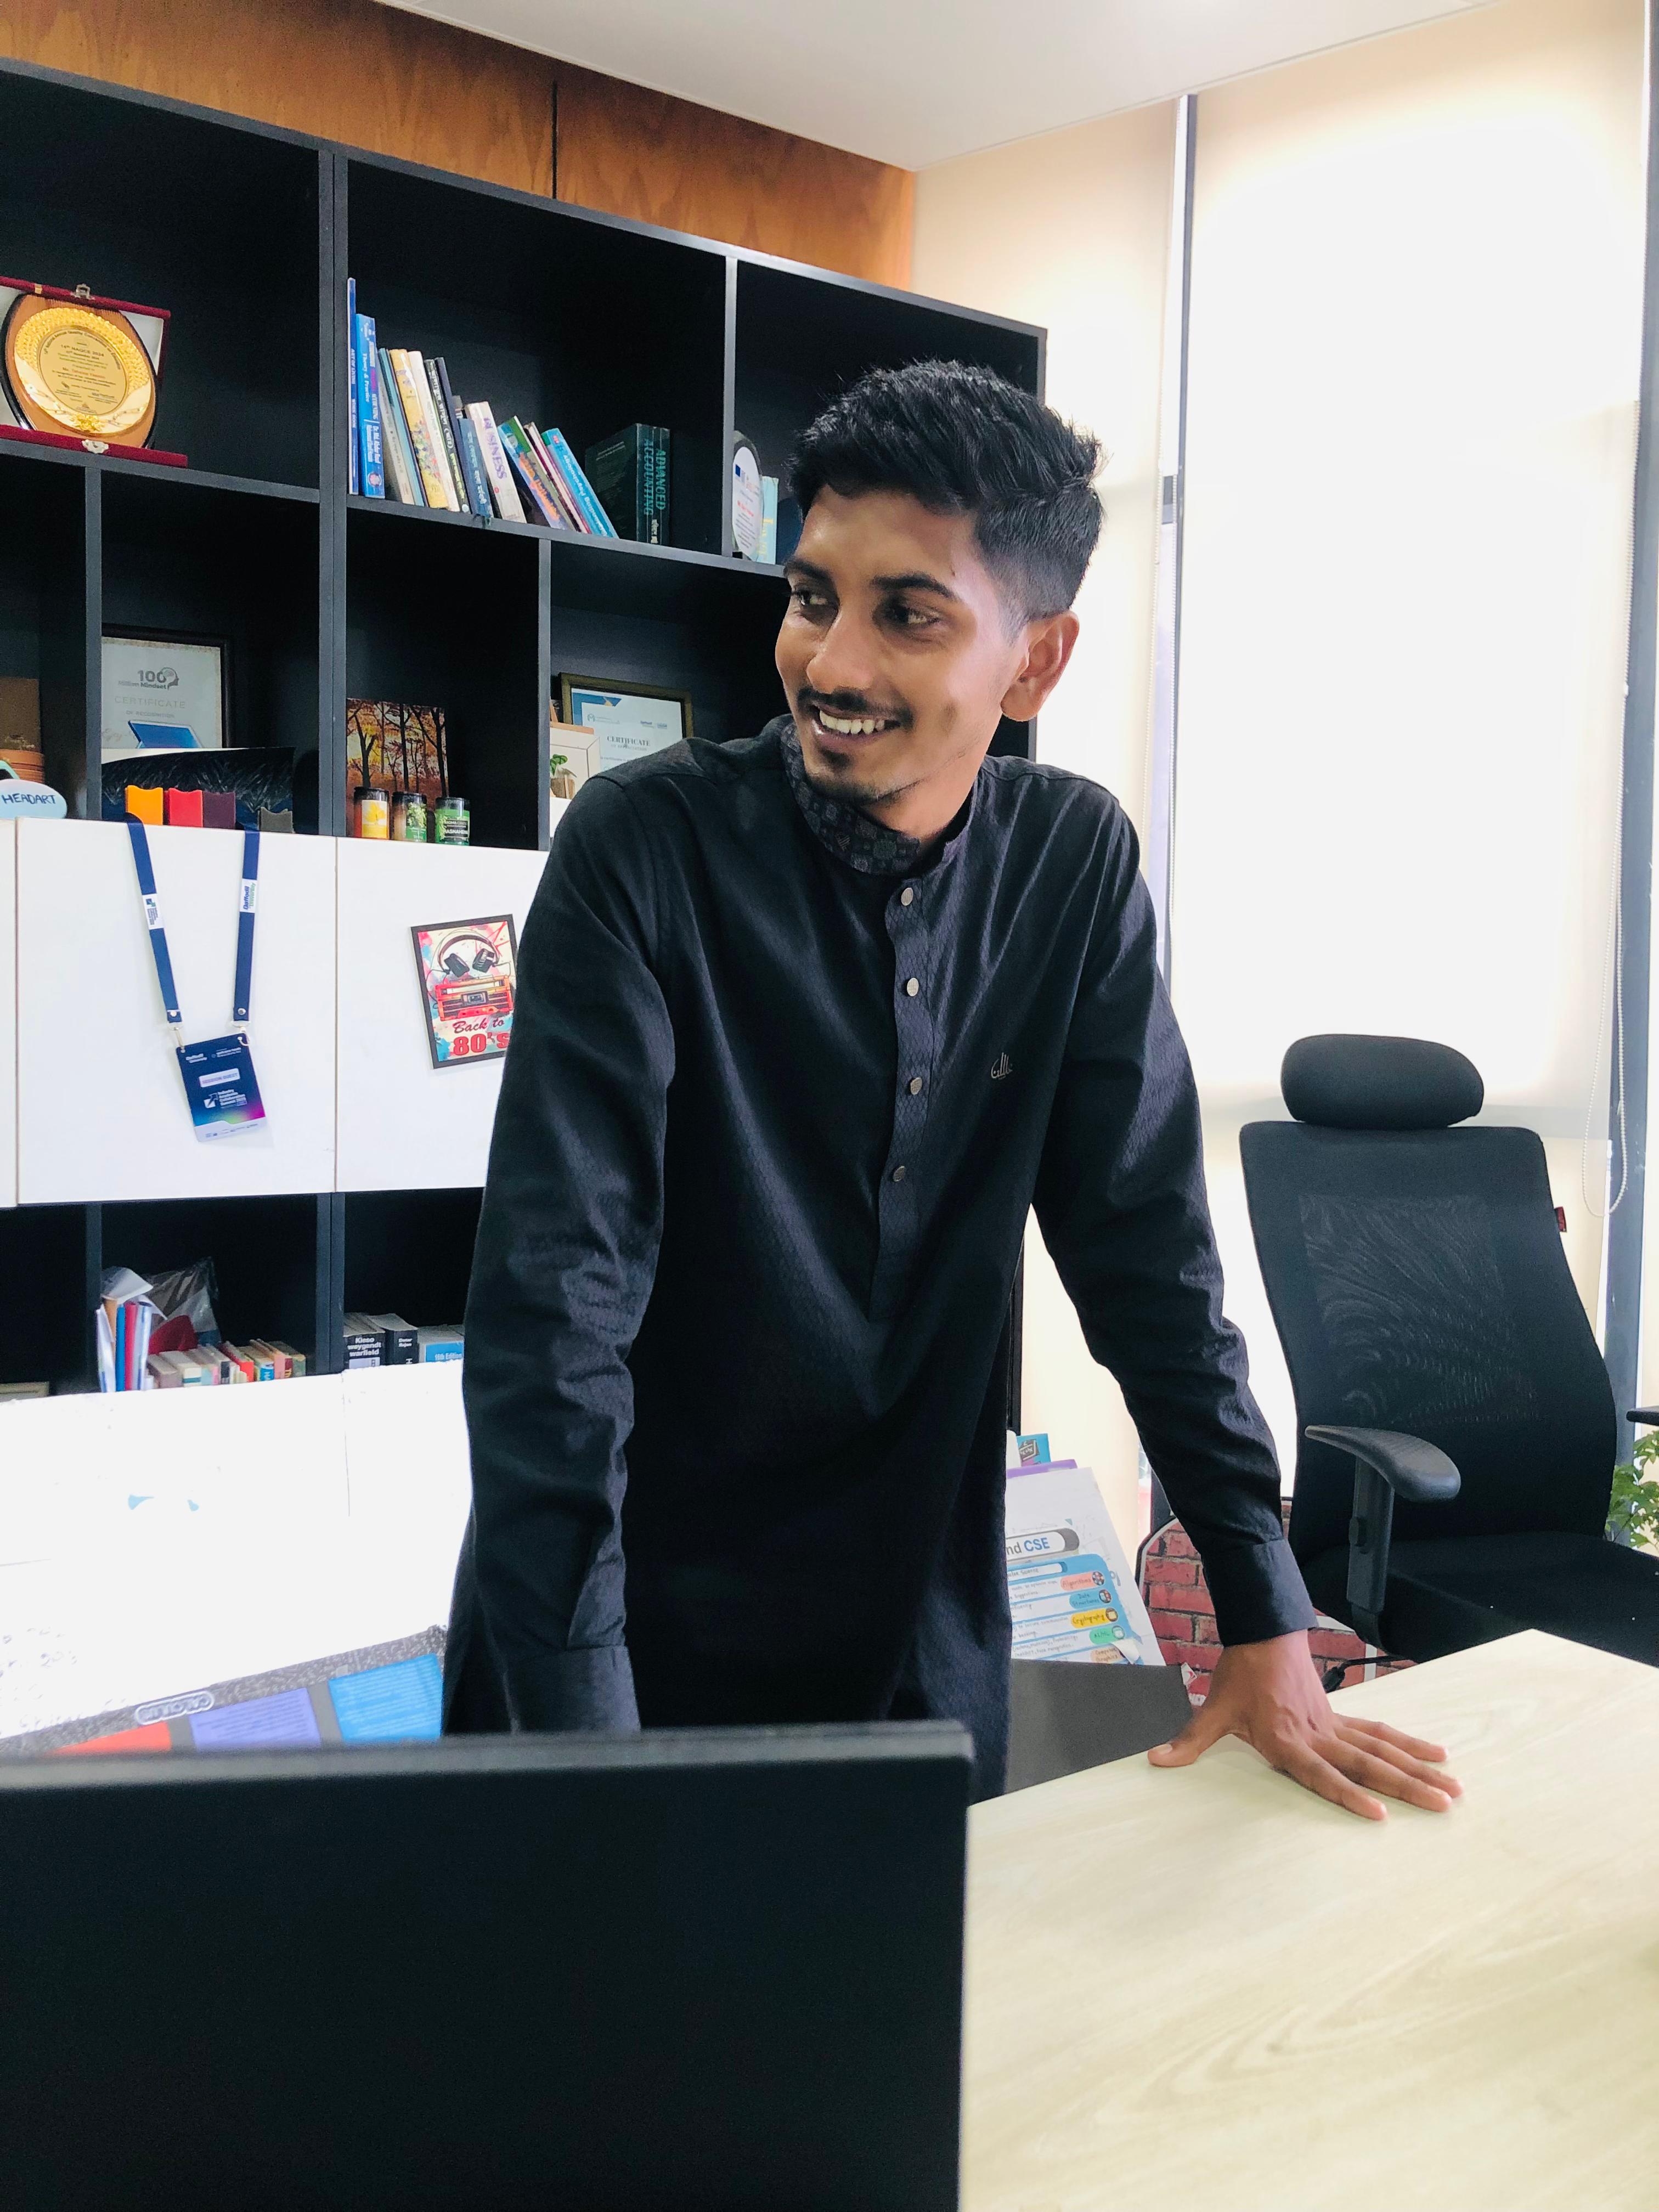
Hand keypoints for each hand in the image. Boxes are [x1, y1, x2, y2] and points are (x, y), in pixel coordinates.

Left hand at [1147, 1632, 1461, 1819]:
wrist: (1262, 1632)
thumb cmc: (1239, 1675)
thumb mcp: (1213, 1709)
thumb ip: (1190, 1740)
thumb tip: (1155, 1760)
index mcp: (1288, 1741)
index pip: (1322, 1775)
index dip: (1348, 1795)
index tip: (1380, 1814)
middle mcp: (1318, 1736)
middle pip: (1368, 1764)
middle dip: (1407, 1786)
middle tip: (1444, 1804)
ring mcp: (1333, 1726)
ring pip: (1382, 1749)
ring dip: (1417, 1767)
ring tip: (1453, 1785)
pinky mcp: (1339, 1716)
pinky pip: (1378, 1732)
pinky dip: (1406, 1744)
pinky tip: (1434, 1754)